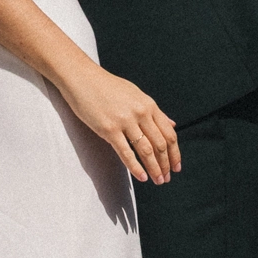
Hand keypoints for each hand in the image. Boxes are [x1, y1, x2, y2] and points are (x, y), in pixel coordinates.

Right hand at [57, 63, 181, 186]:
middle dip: (165, 165)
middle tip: (166, 178)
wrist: (82, 77)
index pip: (169, 134)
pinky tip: (141, 177)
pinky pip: (126, 152)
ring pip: (146, 151)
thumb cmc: (107, 86)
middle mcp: (140, 112)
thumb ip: (153, 111)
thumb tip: (172, 124)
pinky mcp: (109, 129)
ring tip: (157, 180)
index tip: (176, 167)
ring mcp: (125, 121)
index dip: (175, 153)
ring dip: (154, 169)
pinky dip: (136, 168)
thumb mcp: (135, 94)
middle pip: (160, 145)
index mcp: (148, 104)